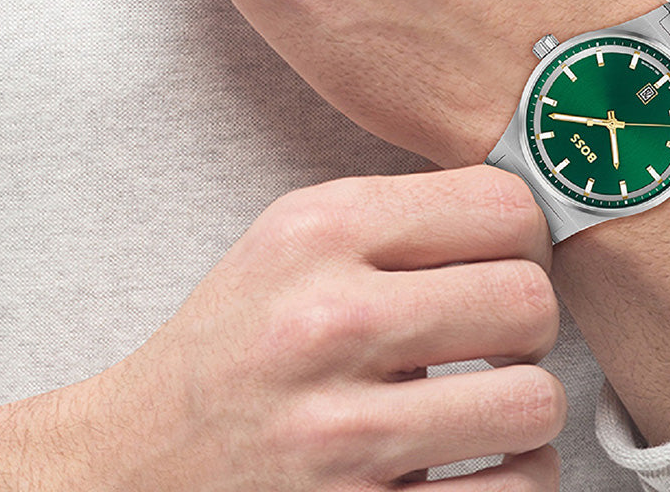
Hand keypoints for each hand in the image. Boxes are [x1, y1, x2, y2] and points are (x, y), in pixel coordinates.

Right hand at [92, 164, 563, 489]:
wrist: (136, 464)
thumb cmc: (241, 341)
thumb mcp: (295, 238)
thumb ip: (404, 217)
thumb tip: (533, 220)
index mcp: (320, 232)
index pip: (503, 206)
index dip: (528, 235)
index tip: (511, 259)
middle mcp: (327, 322)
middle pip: (529, 301)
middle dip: (532, 321)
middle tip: (501, 335)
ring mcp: (339, 435)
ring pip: (533, 402)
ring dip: (526, 406)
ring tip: (490, 401)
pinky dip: (518, 477)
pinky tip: (478, 462)